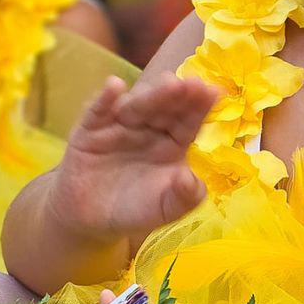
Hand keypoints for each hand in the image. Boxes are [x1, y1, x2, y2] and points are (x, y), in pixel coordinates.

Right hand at [48, 74, 218, 248]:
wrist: (90, 220)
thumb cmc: (133, 209)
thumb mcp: (165, 209)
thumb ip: (184, 197)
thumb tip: (192, 179)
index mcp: (171, 144)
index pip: (187, 123)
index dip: (199, 109)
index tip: (213, 92)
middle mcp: (147, 129)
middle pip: (163, 109)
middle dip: (178, 96)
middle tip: (192, 83)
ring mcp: (118, 126)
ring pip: (135, 106)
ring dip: (151, 94)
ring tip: (169, 83)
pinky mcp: (89, 130)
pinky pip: (97, 112)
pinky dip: (104, 99)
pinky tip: (114, 86)